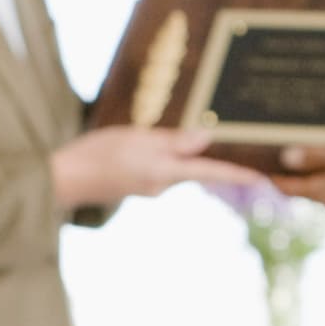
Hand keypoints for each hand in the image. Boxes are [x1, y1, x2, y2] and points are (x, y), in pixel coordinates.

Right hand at [49, 126, 262, 207]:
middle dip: (212, 160)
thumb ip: (172, 141)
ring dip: (186, 156)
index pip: (209, 172)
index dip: (237, 174)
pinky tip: (155, 144)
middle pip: (196, 170)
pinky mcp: (137, 185)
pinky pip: (162, 169)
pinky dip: (167, 158)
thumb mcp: (136, 139)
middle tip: (235, 146)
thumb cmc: (95, 155)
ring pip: (178, 169)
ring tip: (192, 137)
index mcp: (164, 173)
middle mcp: (162, 185)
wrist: (62, 179)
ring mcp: (150, 188)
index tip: (262, 178)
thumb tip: (206, 139)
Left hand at [271, 145, 324, 215]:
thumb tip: (286, 158)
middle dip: (299, 173)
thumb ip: (314, 158)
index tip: (261, 169)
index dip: (273, 178)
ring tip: (321, 155)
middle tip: (291, 153)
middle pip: (307, 189)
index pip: (288, 188)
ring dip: (321, 175)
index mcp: (321, 193)